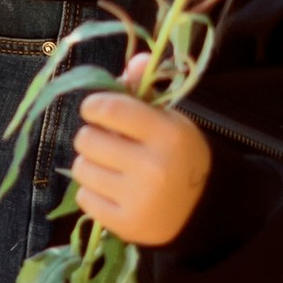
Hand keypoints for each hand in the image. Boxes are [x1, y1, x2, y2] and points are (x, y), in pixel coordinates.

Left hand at [72, 74, 211, 245]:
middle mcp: (153, 166)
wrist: (201, 208)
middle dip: (92, 138)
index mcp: (167, 134)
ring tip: (110, 167)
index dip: (94, 106)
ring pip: (81, 169)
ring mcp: (138, 198)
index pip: (109, 108)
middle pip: (87, 139)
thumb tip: (137, 58)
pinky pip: (83, 198)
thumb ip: (147, 89)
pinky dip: (92, 192)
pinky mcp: (124, 224)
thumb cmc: (178, 155)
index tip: (96, 111)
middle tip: (108, 143)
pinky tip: (113, 190)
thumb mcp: (170, 119)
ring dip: (90, 164)